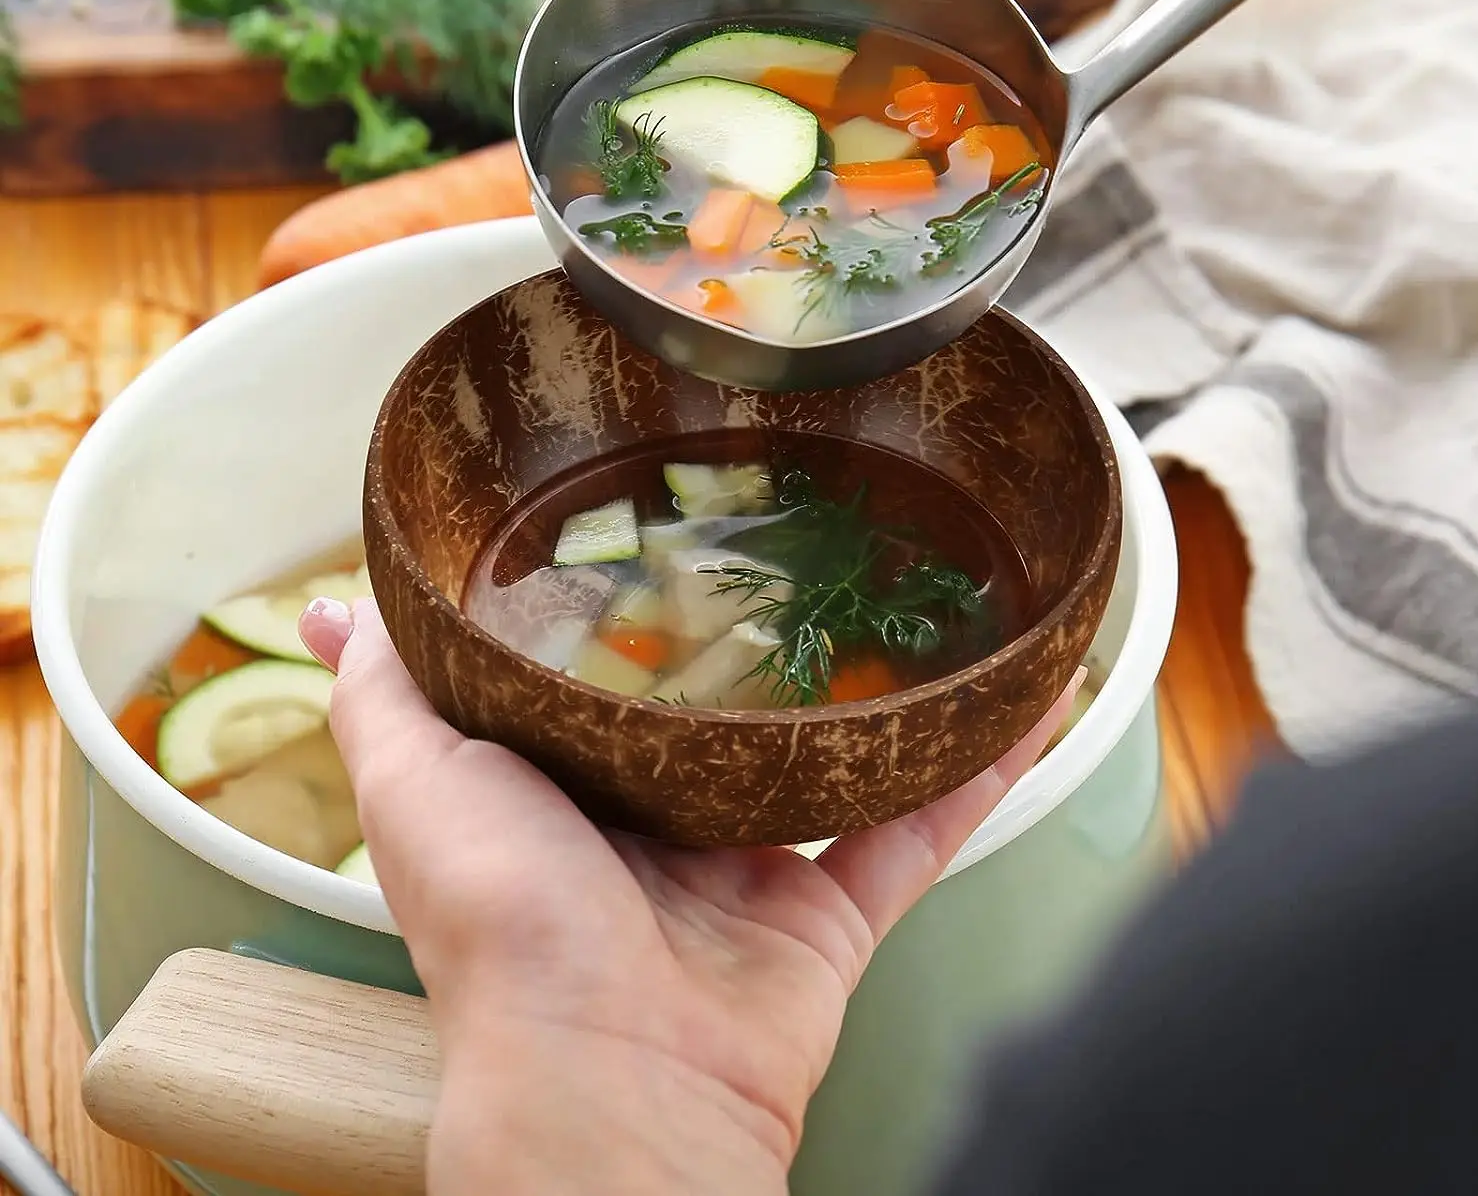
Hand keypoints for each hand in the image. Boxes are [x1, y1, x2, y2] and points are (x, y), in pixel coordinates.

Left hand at [301, 597, 1080, 1195]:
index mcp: (568, 790)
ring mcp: (754, 872)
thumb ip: (385, 692)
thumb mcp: (413, 781)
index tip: (666, 526)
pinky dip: (977, 776)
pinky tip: (1021, 705)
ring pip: (837, 763)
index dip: (630, 611)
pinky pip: (921, 832)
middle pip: (728, 717)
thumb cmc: (501, 928)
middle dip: (765, 642)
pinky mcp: (831, 917)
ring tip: (932, 606)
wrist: (609, 1076)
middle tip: (810, 541)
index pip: (605, 681)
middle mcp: (661, 826)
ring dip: (888, 699)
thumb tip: (332, 609)